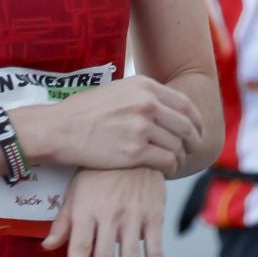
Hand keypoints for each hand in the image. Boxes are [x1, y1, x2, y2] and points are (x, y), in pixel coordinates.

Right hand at [13, 76, 203, 173]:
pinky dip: (171, 168)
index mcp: (144, 86)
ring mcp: (141, 127)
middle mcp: (146, 104)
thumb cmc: (85, 112)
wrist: (59, 129)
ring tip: (174, 161)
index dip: (196, 121)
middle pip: (186, 126)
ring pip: (178, 145)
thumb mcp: (117, 91)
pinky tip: (165, 170)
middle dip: (193, 141)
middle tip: (191, 150)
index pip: (185, 104)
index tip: (197, 131)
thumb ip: (143, 96)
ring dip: (180, 156)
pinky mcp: (135, 151)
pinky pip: (167, 161)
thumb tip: (168, 106)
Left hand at [42, 168, 165, 256]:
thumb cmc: (99, 172)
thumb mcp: (76, 190)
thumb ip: (64, 221)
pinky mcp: (155, 217)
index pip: (80, 246)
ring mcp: (134, 216)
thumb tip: (48, 247)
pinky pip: (155, 251)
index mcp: (87, 208)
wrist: (134, 147)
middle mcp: (110, 214)